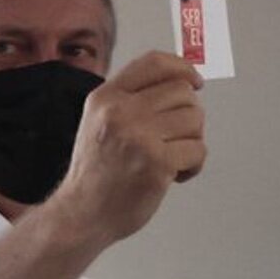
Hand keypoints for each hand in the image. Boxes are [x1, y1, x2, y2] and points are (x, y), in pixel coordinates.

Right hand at [55, 51, 205, 243]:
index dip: (182, 69)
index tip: (195, 82)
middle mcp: (120, 112)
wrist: (81, 215)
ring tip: (173, 158)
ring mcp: (139, 136)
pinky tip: (176, 175)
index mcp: (105, 98)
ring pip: (195, 119)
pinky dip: (194, 165)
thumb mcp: (99, 122)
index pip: (154, 63)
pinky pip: (198, 150)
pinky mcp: (157, 162)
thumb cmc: (95, 175)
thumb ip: (130, 100)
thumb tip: (180, 84)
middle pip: (182, 92)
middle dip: (188, 115)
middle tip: (176, 138)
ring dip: (192, 140)